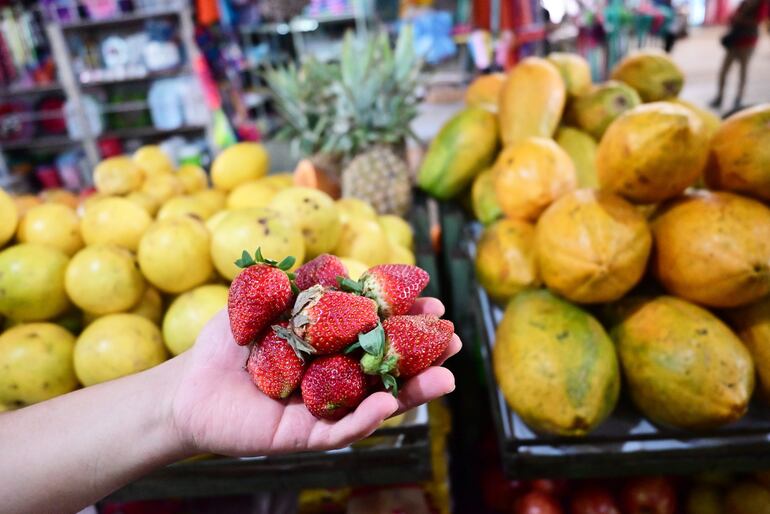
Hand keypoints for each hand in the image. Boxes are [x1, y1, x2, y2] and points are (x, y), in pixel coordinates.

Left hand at [167, 298, 460, 456]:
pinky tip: (389, 403)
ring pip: (375, 404)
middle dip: (423, 356)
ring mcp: (324, 409)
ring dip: (411, 393)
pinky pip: (341, 430)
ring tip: (445, 378)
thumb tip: (343, 265)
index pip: (378, 334)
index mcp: (331, 348)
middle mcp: (335, 379)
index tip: (434, 304)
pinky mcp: (304, 436)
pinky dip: (366, 419)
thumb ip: (302, 287)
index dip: (406, 321)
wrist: (188, 385)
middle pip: (387, 370)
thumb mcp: (265, 303)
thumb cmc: (227, 342)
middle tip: (454, 340)